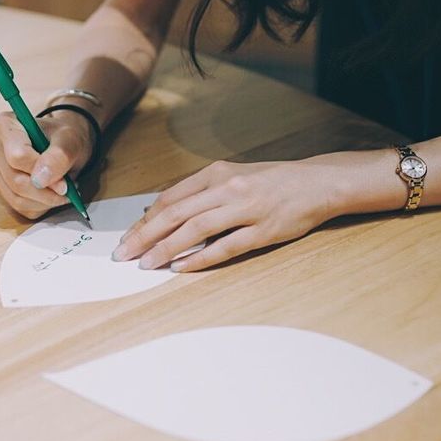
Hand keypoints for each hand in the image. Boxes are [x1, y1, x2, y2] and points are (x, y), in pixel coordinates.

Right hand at [0, 111, 92, 218]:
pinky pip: (18, 206)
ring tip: (62, 191)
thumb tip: (41, 180)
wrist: (59, 142)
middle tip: (68, 190)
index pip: (17, 157)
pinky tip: (50, 194)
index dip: (42, 173)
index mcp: (6, 125)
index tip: (65, 182)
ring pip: (16, 198)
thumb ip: (58, 156)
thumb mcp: (70, 140)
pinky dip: (39, 206)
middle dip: (46, 192)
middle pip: (16, 181)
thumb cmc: (63, 137)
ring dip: (44, 202)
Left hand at [111, 159, 335, 271]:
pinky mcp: (262, 231)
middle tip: (123, 254)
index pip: (170, 199)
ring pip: (196, 229)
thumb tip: (160, 211)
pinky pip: (225, 247)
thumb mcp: (232, 176)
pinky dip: (200, 258)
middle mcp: (228, 188)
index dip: (145, 221)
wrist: (317, 183)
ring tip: (146, 263)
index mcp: (216, 173)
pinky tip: (181, 267)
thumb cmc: (271, 181)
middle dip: (145, 236)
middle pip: (176, 214)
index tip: (127, 237)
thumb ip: (199, 192)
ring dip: (166, 248)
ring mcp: (246, 209)